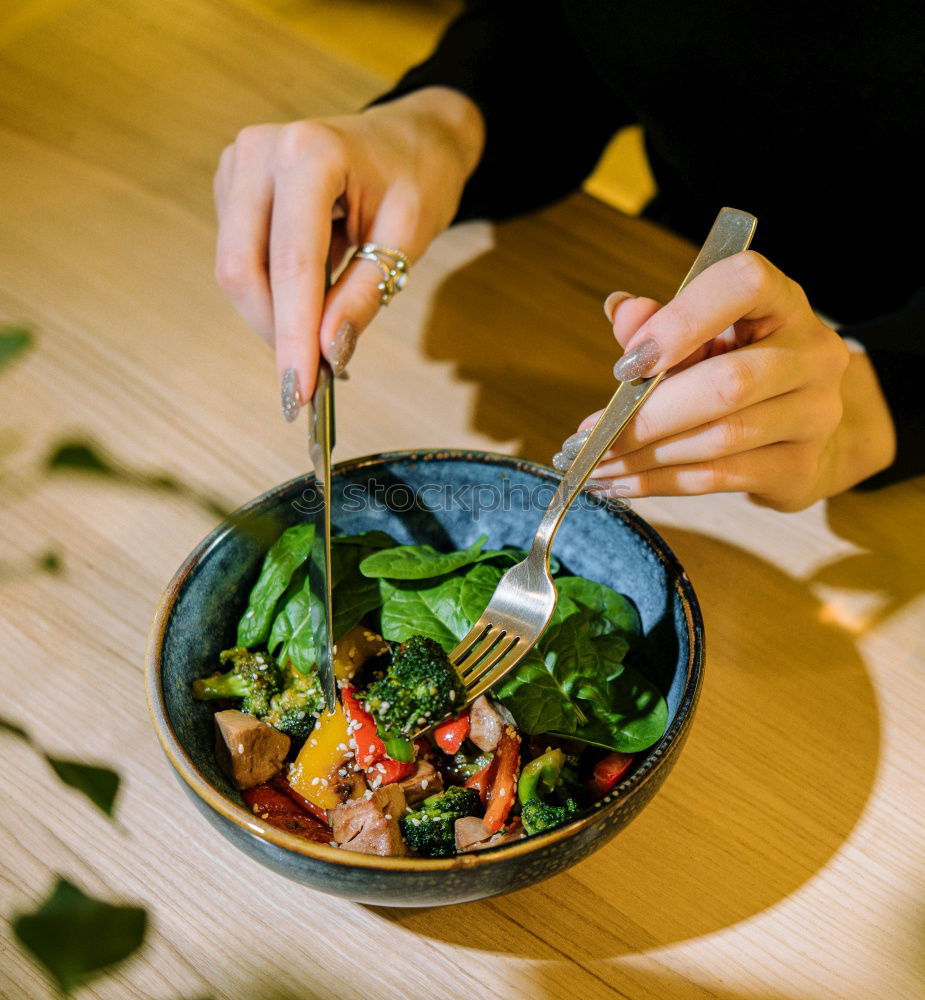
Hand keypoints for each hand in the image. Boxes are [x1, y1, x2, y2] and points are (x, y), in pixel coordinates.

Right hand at [212, 87, 483, 414]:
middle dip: (275, 331)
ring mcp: (238, 165)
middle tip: (310, 378)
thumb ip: (363, 296)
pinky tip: (308, 297)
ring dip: (274, 316)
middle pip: (243, 269)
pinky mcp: (232, 186)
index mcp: (310, 153)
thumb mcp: (407, 239)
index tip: (300, 393)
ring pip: (235, 269)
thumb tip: (327, 352)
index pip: (293, 263)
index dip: (293, 335)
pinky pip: (239, 258)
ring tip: (318, 331)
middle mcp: (260, 151)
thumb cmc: (415, 177)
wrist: (407, 136)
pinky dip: (272, 294)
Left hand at [558, 252, 895, 510]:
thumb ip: (660, 322)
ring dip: (645, 455)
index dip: (682, 320)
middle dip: (648, 414)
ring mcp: (814, 414)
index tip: (628, 362)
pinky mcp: (799, 467)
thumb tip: (620, 310)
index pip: (745, 284)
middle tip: (591, 434)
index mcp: (784, 304)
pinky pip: (719, 478)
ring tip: (595, 463)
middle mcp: (813, 355)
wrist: (806, 434)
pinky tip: (622, 484)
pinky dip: (660, 482)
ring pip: (720, 438)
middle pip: (728, 383)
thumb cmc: (742, 369)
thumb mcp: (703, 337)